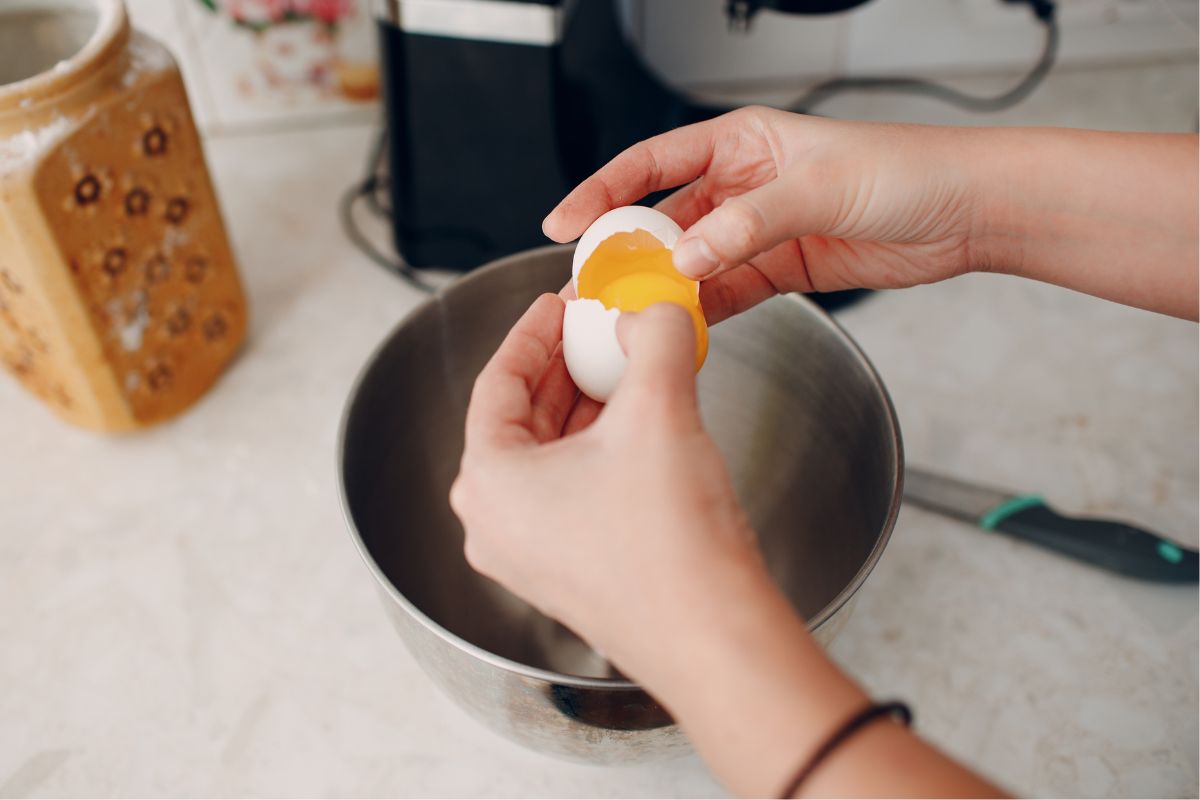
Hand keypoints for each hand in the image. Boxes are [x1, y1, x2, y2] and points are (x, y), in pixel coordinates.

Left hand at [449, 293, 763, 670]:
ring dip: (583, 406)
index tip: (558, 305)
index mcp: (487, 482)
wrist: (712, 635)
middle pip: (520, 418)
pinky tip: (637, 424)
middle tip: (595, 330)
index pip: (497, 381)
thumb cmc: (669, 547)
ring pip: (546, 454)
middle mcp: (494, 523)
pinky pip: (567, 489)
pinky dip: (595, 448)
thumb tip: (653, 312)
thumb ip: (654, 339)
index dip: (532, 332)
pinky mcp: (565, 571)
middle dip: (563, 367)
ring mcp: (527, 554)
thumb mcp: (659, 411)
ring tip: (625, 368)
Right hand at [543, 107, 984, 323]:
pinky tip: (680, 329)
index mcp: (741, 140)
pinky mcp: (779, 269)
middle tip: (590, 289)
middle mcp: (741, 184)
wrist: (964, 212)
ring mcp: (757, 230)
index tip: (564, 225)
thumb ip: (747, 224)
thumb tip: (686, 259)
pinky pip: (726, 293)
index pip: (649, 163)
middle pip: (662, 220)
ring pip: (690, 263)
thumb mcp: (818, 188)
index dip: (601, 192)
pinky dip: (702, 312)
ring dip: (660, 291)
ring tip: (625, 319)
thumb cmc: (906, 170)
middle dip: (624, 254)